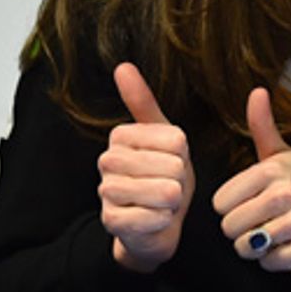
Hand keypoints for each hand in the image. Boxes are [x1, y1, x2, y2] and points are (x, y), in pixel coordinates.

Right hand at [98, 63, 194, 271]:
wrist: (156, 226)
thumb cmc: (163, 177)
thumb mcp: (164, 138)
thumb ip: (144, 103)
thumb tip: (122, 66)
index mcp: (121, 135)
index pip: (175, 140)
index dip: (184, 156)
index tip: (171, 163)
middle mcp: (107, 160)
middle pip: (171, 166)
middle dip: (180, 181)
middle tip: (168, 187)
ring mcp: (106, 191)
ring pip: (163, 191)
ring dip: (173, 202)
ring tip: (164, 202)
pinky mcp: (112, 220)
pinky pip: (154, 217)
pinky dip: (164, 221)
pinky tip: (157, 219)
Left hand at [212, 87, 290, 270]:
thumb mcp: (283, 155)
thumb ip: (262, 126)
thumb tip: (257, 91)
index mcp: (271, 170)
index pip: (221, 202)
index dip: (230, 209)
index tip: (247, 206)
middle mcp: (285, 192)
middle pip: (231, 226)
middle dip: (240, 232)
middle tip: (258, 225)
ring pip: (248, 246)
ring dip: (255, 248)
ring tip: (271, 237)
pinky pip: (270, 262)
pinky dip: (274, 261)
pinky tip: (286, 248)